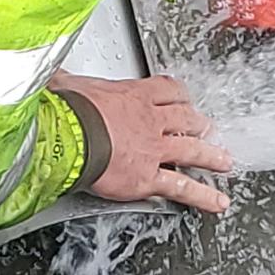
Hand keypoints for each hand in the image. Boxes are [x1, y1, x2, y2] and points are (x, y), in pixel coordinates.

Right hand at [49, 72, 232, 212]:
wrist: (70, 135)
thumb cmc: (67, 110)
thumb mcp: (66, 85)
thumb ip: (64, 81)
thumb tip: (51, 73)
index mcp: (133, 96)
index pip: (166, 90)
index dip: (178, 95)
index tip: (182, 98)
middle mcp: (150, 121)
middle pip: (185, 119)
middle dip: (199, 124)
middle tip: (208, 128)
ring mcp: (154, 150)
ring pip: (191, 151)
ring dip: (211, 156)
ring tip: (224, 162)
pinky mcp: (148, 177)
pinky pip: (182, 187)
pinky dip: (203, 195)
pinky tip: (218, 201)